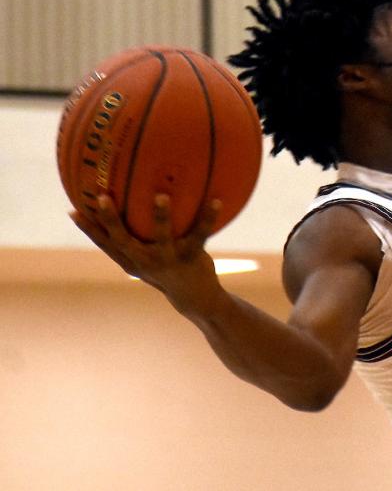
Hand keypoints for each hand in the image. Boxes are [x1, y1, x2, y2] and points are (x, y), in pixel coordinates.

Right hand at [69, 194, 222, 313]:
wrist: (194, 298)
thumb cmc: (166, 268)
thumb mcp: (146, 259)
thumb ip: (136, 239)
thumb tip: (129, 207)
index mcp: (131, 260)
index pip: (105, 244)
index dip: (88, 229)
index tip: (72, 210)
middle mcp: (145, 261)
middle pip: (123, 240)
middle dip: (110, 219)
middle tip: (101, 197)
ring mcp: (168, 259)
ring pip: (162, 237)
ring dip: (160, 217)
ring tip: (161, 196)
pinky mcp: (191, 257)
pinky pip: (200, 234)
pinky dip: (208, 217)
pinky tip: (216, 201)